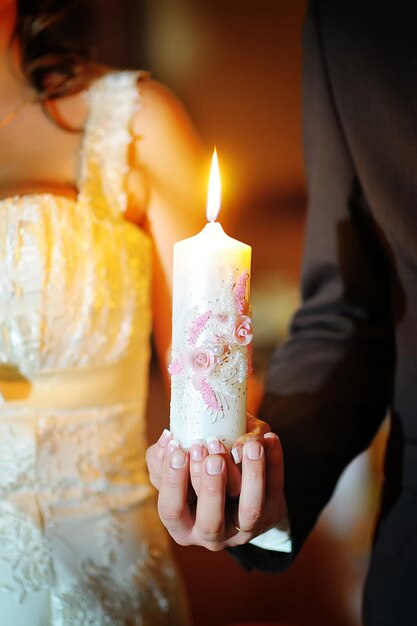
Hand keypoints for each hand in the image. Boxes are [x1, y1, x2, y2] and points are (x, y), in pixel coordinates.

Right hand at [145, 415, 287, 550]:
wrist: (237, 494)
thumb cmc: (197, 477)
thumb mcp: (177, 471)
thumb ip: (164, 457)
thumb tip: (169, 438)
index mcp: (182, 525)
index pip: (172, 510)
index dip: (173, 482)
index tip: (179, 450)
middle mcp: (211, 535)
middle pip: (210, 520)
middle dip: (211, 486)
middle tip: (213, 453)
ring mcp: (243, 528)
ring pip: (250, 509)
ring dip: (251, 475)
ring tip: (249, 445)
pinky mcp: (270, 512)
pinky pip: (275, 488)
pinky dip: (274, 462)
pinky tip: (268, 438)